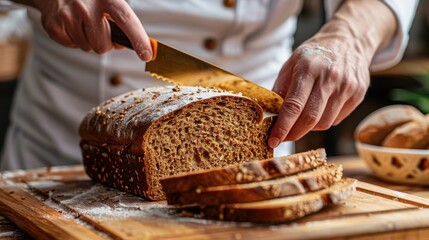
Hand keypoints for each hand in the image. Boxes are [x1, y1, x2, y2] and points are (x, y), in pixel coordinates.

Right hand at [33, 0, 151, 60]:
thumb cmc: (89, 0)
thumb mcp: (108, 3)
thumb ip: (120, 23)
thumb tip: (124, 45)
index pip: (127, 21)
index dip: (138, 39)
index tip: (147, 55)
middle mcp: (87, 6)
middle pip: (103, 45)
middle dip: (103, 42)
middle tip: (97, 28)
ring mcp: (68, 15)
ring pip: (88, 48)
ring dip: (88, 41)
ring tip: (82, 24)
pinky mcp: (54, 25)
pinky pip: (72, 46)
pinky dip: (74, 40)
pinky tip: (71, 26)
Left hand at [267, 0, 396, 147]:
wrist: (350, 40)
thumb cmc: (315, 53)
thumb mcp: (292, 62)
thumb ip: (281, 88)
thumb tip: (271, 114)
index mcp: (309, 68)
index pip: (294, 105)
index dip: (282, 127)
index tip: (273, 140)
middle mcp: (330, 78)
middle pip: (310, 118)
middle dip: (293, 133)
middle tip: (283, 138)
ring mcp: (347, 87)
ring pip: (324, 123)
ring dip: (308, 128)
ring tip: (300, 120)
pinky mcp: (357, 95)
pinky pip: (336, 119)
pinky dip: (323, 121)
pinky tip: (318, 110)